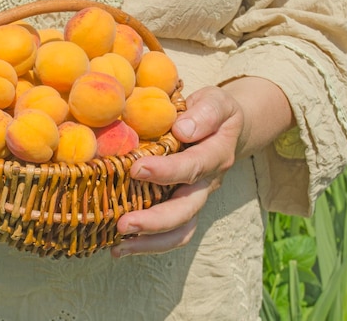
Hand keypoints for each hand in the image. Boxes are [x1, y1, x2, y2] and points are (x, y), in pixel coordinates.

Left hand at [111, 77, 292, 256]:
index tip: (137, 169)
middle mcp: (207, 183)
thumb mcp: (216, 101)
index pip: (192, 166)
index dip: (167, 171)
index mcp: (215, 153)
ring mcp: (195, 199)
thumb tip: (182, 130)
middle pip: (186, 210)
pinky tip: (118, 246)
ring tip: (118, 247)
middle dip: (154, 221)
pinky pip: (171, 233)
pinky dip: (147, 244)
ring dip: (149, 242)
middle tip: (123, 224)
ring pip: (180, 230)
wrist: (229, 129)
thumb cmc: (213, 112)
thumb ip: (204, 112)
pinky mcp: (183, 207)